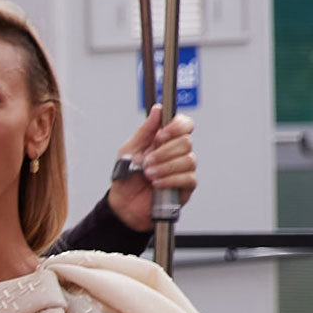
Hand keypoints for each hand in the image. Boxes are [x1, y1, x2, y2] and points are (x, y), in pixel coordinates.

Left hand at [106, 106, 197, 231]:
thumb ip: (145, 130)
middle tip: (147, 161)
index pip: (185, 125)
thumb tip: (158, 109)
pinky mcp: (186, 187)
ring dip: (165, 166)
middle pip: (186, 142)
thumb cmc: (127, 176)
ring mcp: (183, 169)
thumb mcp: (130, 149)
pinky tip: (156, 183)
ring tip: (148, 174)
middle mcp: (178, 153)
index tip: (160, 135)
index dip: (176, 127)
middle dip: (164, 152)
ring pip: (188, 160)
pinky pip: (188, 178)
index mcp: (166, 140)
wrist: (123, 204)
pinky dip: (170, 180)